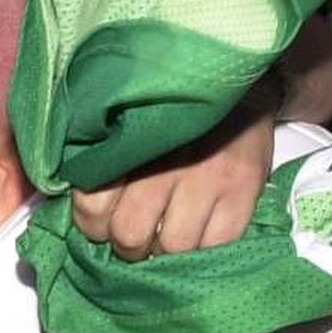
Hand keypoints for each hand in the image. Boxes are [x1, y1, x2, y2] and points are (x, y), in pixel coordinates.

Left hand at [69, 105, 273, 260]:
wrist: (236, 81)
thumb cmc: (176, 111)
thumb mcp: (133, 123)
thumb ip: (106, 159)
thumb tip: (87, 209)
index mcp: (129, 140)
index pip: (93, 205)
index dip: (94, 223)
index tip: (103, 221)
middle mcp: (166, 159)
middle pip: (130, 232)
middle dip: (129, 244)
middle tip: (137, 235)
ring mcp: (209, 177)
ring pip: (173, 247)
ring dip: (167, 251)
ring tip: (169, 237)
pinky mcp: (244, 190)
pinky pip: (216, 246)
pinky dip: (205, 250)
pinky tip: (201, 235)